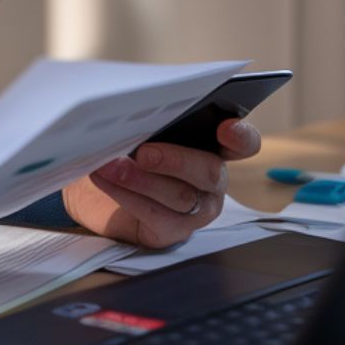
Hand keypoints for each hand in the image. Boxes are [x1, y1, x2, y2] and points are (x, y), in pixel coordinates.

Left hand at [62, 118, 262, 248]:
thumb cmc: (131, 155)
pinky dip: (125, 195)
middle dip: (174, 160)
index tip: (225, 128)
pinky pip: (154, 215)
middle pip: (208, 171)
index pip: (243, 143)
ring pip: (179, 196)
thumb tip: (142, 112)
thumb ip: (156, 123)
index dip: (240, 136)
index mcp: (216, 149)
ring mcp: (197, 210)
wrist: (101, 192)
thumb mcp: (146, 134)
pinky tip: (106, 179)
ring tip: (112, 165)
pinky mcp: (172, 231)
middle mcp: (212, 182)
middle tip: (143, 152)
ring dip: (140, 179)